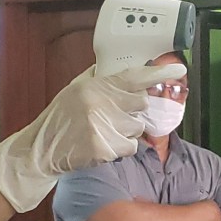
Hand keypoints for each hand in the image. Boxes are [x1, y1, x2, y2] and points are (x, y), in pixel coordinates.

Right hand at [0, 64, 187, 212]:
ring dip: (126, 132)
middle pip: (140, 104)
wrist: (41, 150)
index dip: (159, 74)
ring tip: (104, 132)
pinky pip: (129, 148)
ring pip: (137, 128)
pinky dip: (120, 148)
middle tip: (117, 116)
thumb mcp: (75, 89)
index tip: (179, 70)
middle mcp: (99, 104)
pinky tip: (102, 145)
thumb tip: (127, 72)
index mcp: (94, 86)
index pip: (133, 76)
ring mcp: (102, 127)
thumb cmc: (60, 119)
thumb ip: (99, 79)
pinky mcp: (104, 149)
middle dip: (134, 111)